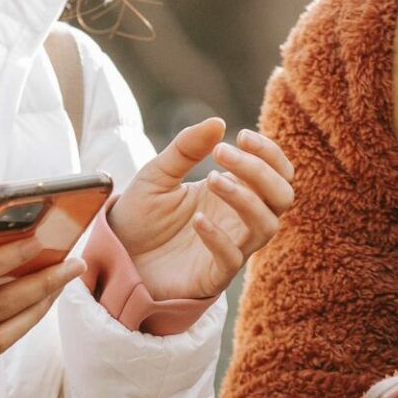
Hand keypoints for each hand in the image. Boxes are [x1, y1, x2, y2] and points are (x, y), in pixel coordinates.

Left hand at [107, 120, 294, 301]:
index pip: (277, 171)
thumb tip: (218, 121)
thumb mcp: (158, 173)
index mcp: (234, 190)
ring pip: (267, 226)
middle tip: (222, 152)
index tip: (240, 135)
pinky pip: (233, 259)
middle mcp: (239, 219)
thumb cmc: (141, 216)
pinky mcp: (213, 276)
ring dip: (245, 199)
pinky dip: (219, 237)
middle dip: (260, 170)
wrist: (115, 256)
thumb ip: (186, 148)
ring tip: (211, 179)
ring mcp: (231, 248)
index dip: (268, 152)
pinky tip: (197, 221)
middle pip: (282, 196)